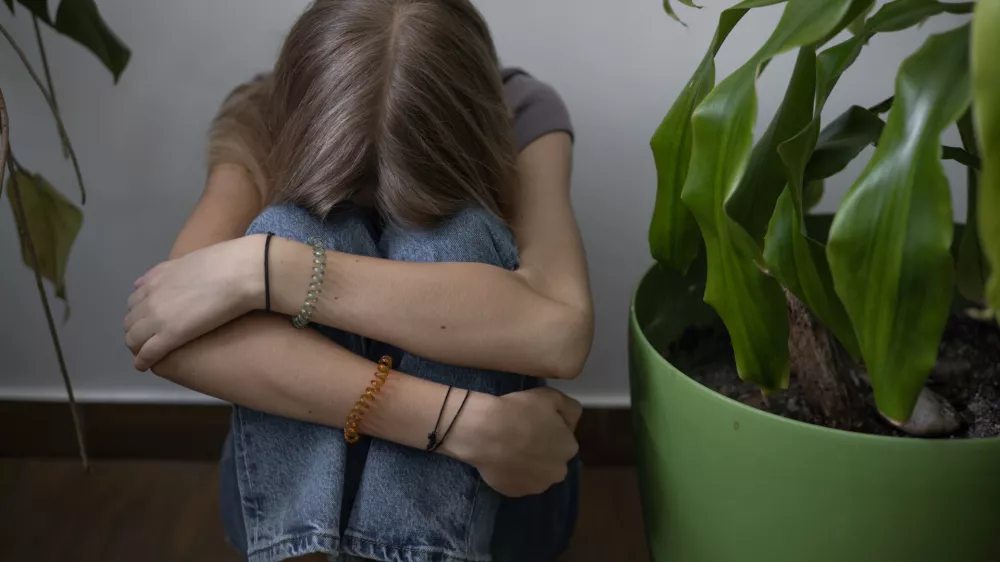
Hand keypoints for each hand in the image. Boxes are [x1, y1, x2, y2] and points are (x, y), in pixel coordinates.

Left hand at [125, 235, 263, 369]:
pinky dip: (142, 361)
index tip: (147, 323)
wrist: (238, 273)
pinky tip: (144, 366)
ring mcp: (158, 318)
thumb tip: (142, 282)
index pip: (133, 303)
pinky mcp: (171, 336)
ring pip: (133, 339)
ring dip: (137, 347)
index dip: (138, 315)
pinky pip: (147, 353)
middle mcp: (150, 300)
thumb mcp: (184, 261)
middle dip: (135, 332)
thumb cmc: (222, 264)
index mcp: (154, 282)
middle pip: (130, 323)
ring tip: (147, 354)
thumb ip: (162, 272)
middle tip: (148, 340)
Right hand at [450, 387, 580, 497]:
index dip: (549, 430)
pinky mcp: (515, 493)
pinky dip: (512, 473)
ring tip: (509, 448)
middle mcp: (558, 472)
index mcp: (569, 448)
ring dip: (528, 464)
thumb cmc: (519, 411)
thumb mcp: (551, 396)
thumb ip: (570, 408)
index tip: (534, 422)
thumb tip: (571, 422)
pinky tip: (501, 460)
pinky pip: (516, 482)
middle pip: (552, 459)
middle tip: (522, 435)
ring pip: (536, 473)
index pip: (563, 439)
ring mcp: (536, 486)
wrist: (486, 432)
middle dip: (542, 450)